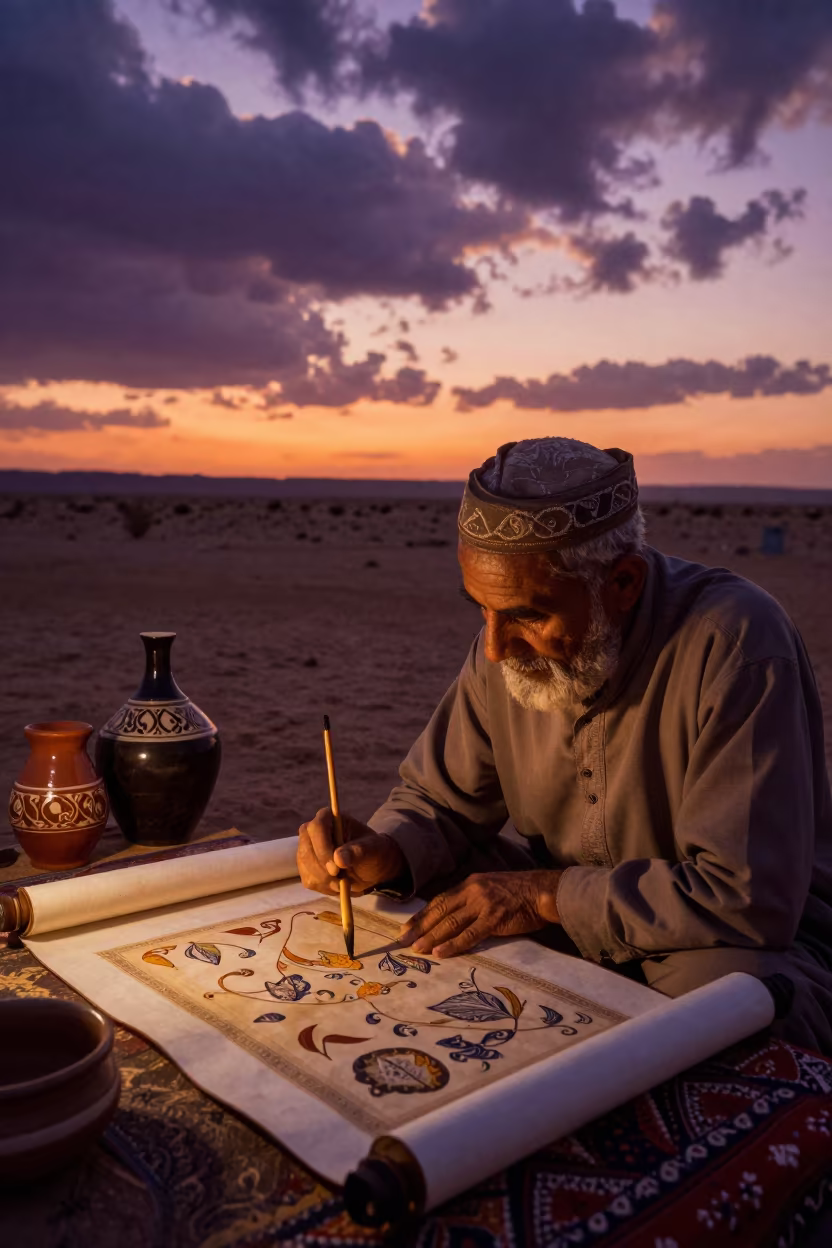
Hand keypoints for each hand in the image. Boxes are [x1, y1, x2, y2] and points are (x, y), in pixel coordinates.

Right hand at [298, 807, 406, 896]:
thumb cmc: (373, 851)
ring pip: (306, 867)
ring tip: (345, 882)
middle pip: (307, 850)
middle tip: (341, 881)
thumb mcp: (372, 849)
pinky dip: (324, 887)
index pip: (317, 828)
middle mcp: (313, 831)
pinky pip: (309, 880)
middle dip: (323, 869)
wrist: (370, 867)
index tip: (336, 869)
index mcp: (329, 817)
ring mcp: (306, 849)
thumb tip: (339, 859)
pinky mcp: (306, 867)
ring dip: (325, 880)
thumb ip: (358, 851)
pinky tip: (338, 884)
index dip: (323, 848)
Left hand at [399, 869, 562, 957]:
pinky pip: (469, 934)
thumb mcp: (490, 887)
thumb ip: (472, 898)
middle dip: (420, 927)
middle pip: (440, 911)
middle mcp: (472, 891)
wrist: (543, 891)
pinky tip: (440, 952)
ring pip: (451, 923)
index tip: (407, 927)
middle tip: (403, 941)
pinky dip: (453, 944)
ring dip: (431, 937)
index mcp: (469, 883)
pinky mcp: (494, 919)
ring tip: (417, 949)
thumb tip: (454, 915)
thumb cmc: (519, 892)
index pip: (439, 900)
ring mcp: (483, 904)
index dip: (422, 915)